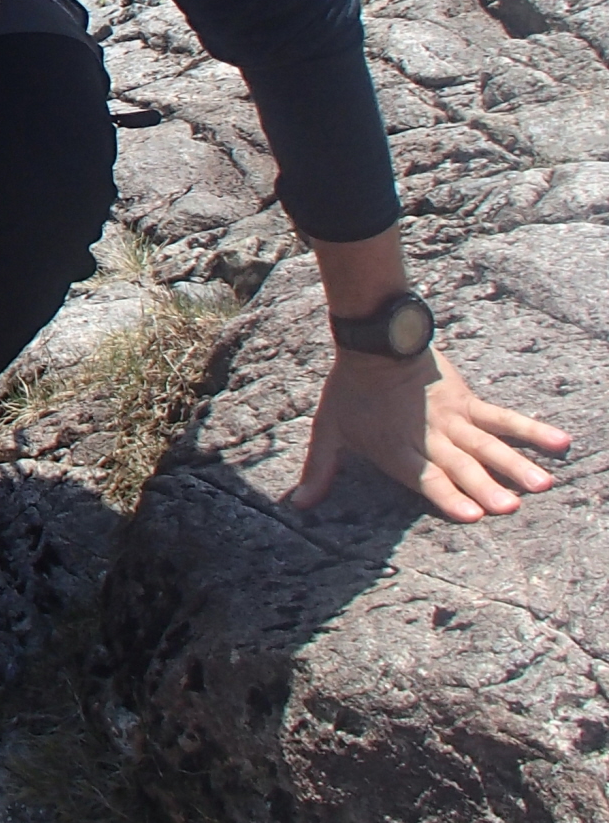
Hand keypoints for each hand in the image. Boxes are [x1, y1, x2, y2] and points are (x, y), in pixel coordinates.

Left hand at [289, 344, 571, 521]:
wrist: (372, 342)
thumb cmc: (350, 392)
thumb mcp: (329, 431)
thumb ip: (319, 471)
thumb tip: (297, 506)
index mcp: (399, 451)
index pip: (426, 479)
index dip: (448, 496)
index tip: (472, 515)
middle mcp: (430, 438)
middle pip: (461, 466)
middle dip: (485, 487)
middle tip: (509, 507)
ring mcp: (453, 420)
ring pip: (487, 445)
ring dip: (515, 465)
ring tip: (540, 484)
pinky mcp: (468, 401)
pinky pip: (504, 418)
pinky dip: (532, 430)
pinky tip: (560, 443)